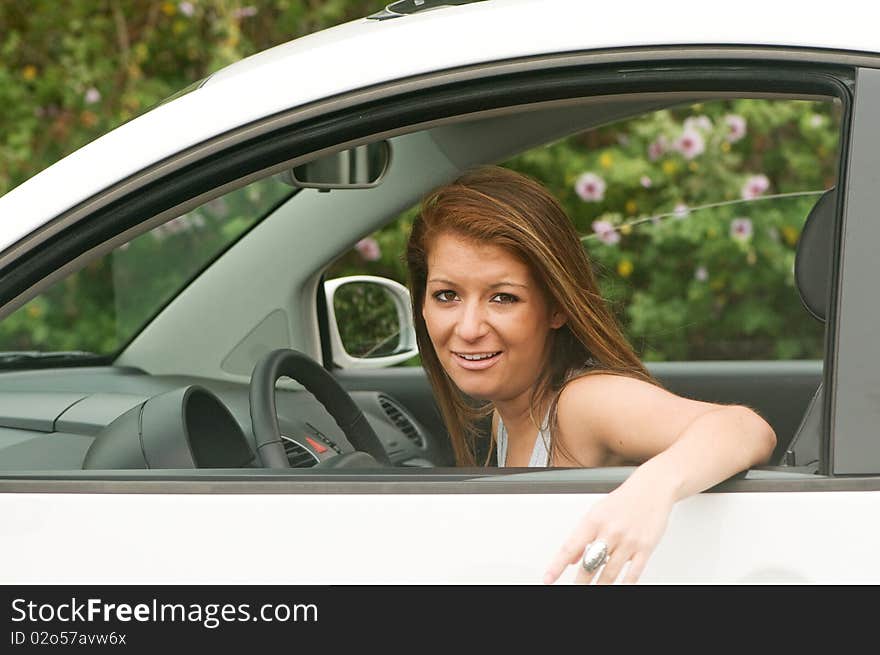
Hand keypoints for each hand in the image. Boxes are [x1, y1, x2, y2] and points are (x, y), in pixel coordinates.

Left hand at [543, 478, 674, 584]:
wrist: (652, 489)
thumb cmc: (622, 501)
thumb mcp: (596, 512)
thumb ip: (582, 536)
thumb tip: (571, 558)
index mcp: (594, 520)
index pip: (570, 547)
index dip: (557, 565)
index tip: (548, 578)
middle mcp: (610, 531)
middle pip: (590, 564)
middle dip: (580, 582)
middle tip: (574, 588)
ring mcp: (628, 541)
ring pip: (610, 572)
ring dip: (600, 586)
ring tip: (593, 591)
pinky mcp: (646, 548)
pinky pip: (634, 573)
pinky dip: (625, 584)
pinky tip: (619, 587)